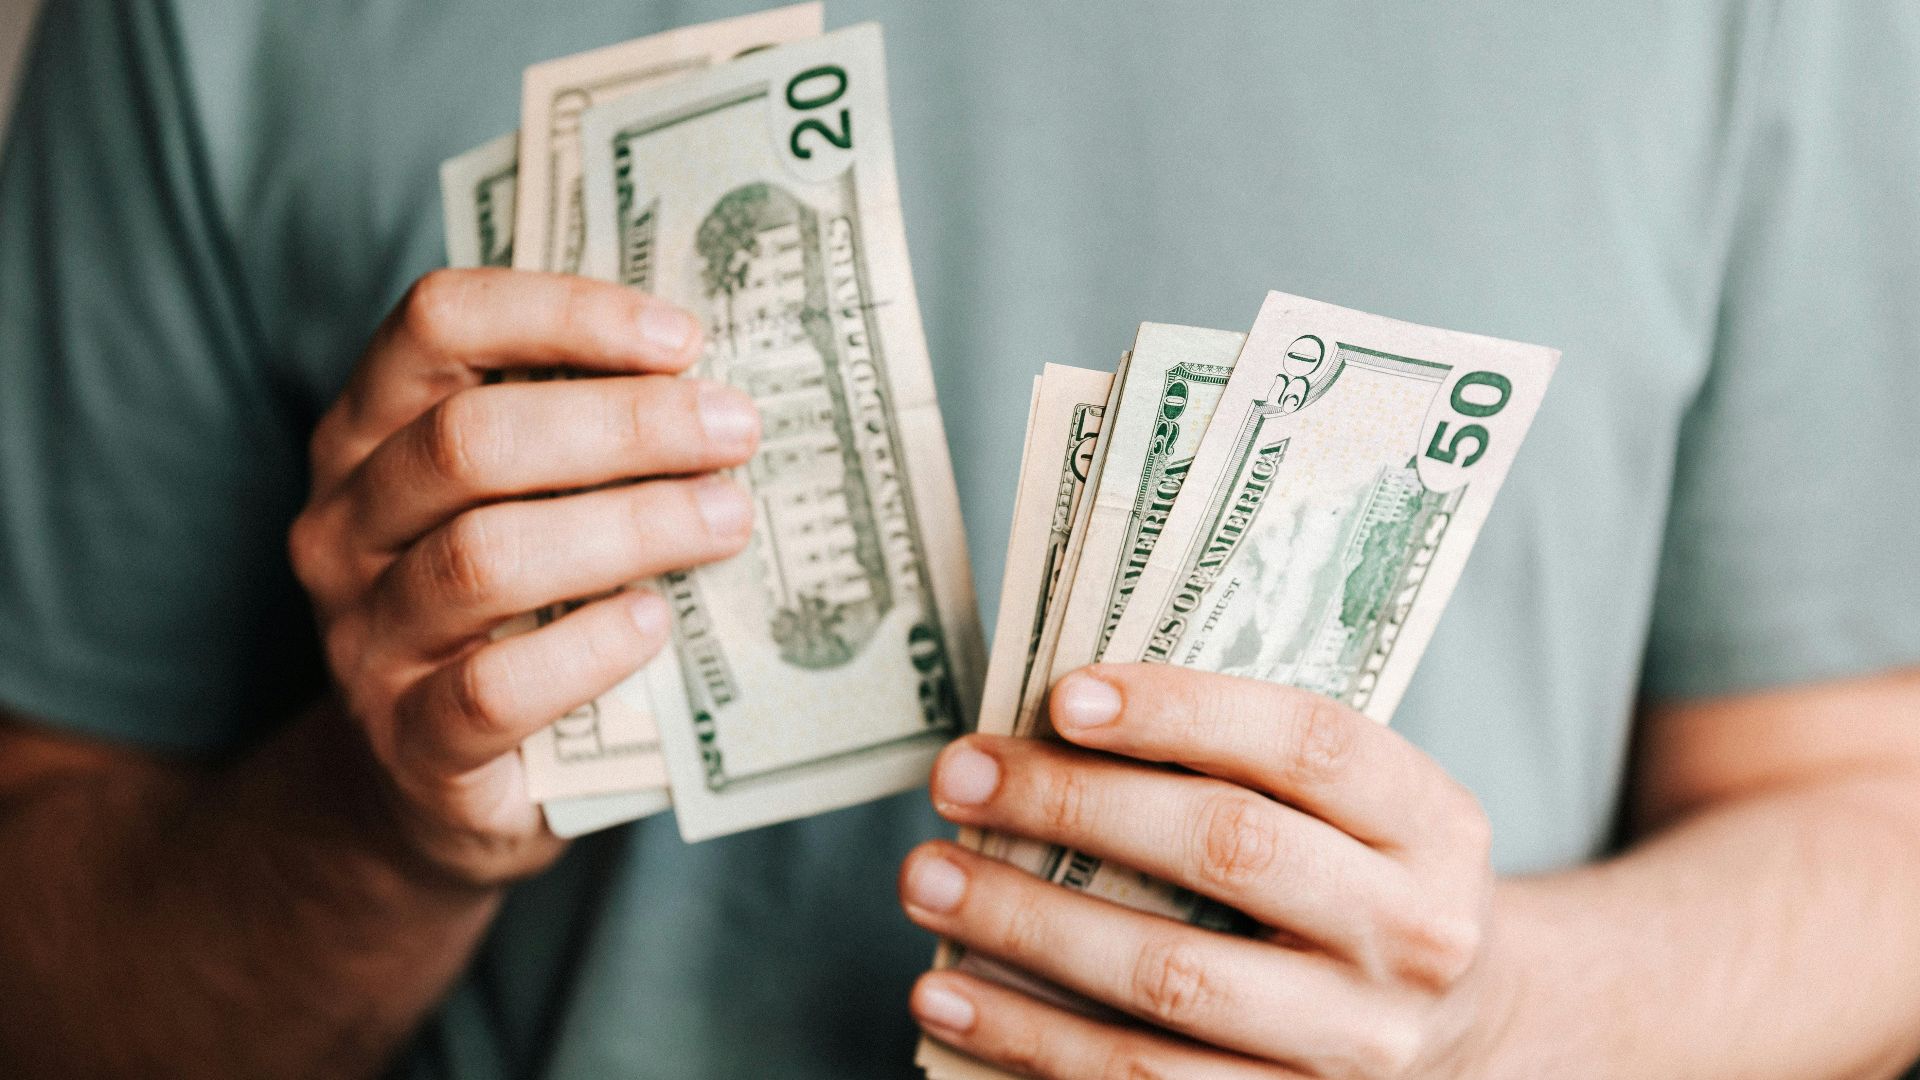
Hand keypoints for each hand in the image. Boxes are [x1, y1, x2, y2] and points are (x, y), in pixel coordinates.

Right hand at [289, 269, 758, 888]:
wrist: (431, 785)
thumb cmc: (509, 611)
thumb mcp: (523, 504)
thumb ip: (583, 436)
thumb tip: (721, 386)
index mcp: (370, 431)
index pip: (438, 323)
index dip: (564, 313)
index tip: (683, 339)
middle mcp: (345, 523)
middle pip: (469, 440)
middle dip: (624, 425)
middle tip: (735, 433)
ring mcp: (365, 636)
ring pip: (482, 558)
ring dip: (626, 528)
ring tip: (727, 521)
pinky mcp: (409, 743)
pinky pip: (493, 689)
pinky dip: (588, 650)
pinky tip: (655, 624)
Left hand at [901, 663, 1503, 1077]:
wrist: (1469, 1027)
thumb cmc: (1364, 879)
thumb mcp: (1363, 808)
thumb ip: (1251, 759)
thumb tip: (1054, 720)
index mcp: (1433, 824)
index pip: (1309, 743)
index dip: (1183, 711)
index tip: (1062, 696)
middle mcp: (1412, 934)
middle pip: (1228, 851)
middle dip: (1074, 807)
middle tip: (959, 777)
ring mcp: (1356, 1044)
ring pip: (1171, 982)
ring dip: (1026, 926)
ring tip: (927, 879)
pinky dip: (1030, 1040)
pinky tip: (949, 994)